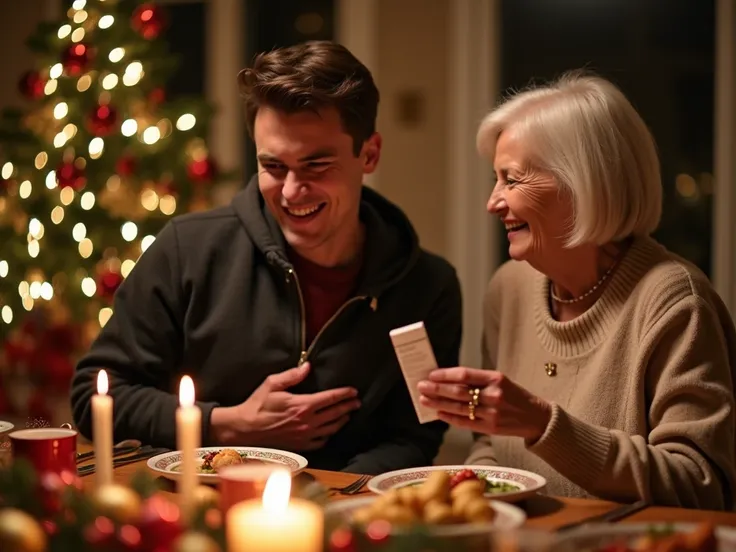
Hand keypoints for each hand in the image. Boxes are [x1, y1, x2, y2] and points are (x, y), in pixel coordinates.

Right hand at [210, 363, 360, 449]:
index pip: (330, 398)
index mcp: (302, 405)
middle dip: (348, 406)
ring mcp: (304, 436)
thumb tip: (307, 366)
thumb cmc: (257, 405)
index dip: (344, 394)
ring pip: (331, 429)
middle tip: (357, 402)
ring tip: (348, 414)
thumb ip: (292, 375)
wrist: (245, 429)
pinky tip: (330, 431)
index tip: (353, 391)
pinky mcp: (299, 446)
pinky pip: (321, 442)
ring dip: (342, 420)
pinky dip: (328, 435)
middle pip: (335, 413)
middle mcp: (307, 422)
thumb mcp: (272, 384)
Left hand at [417, 367, 551, 441]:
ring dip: (439, 404)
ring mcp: (492, 413)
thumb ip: (477, 380)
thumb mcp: (500, 380)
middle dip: (437, 389)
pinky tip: (439, 414)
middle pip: (459, 392)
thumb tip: (447, 380)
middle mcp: (494, 395)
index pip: (464, 374)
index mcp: (496, 378)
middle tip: (422, 387)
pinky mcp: (491, 428)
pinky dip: (450, 418)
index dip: (445, 375)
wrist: (536, 417)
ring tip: (425, 400)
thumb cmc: (514, 395)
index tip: (431, 375)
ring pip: (459, 408)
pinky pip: (465, 423)